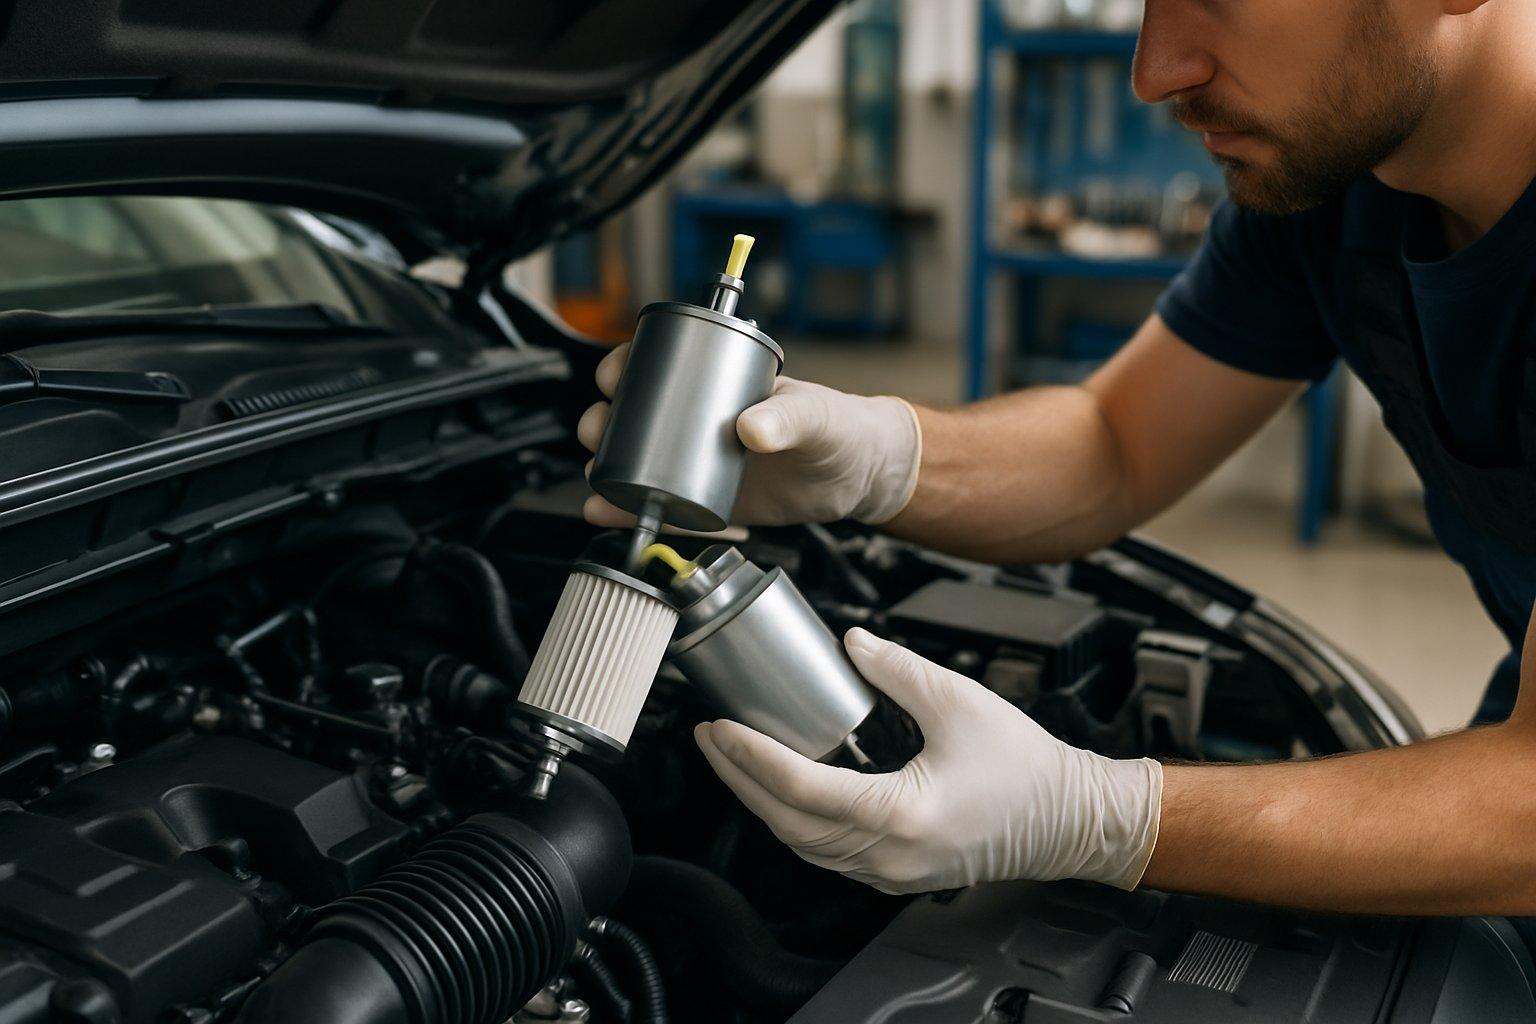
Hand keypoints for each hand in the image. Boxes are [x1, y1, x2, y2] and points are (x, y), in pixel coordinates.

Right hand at [578, 343, 921, 526]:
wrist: (858, 477)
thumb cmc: (839, 428)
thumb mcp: (815, 416)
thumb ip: (788, 419)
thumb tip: (751, 430)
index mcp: (719, 384)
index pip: (659, 366)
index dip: (626, 366)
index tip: (613, 377)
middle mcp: (699, 421)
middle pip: (633, 416)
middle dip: (603, 422)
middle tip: (599, 433)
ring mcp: (699, 463)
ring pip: (638, 462)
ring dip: (609, 468)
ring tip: (600, 480)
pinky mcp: (706, 502)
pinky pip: (661, 507)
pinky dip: (630, 513)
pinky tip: (604, 515)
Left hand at [693, 628, 1161, 894]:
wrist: (1070, 819)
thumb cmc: (1027, 769)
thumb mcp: (959, 701)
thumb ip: (897, 670)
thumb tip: (851, 643)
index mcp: (902, 813)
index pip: (802, 788)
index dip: (752, 757)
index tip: (721, 729)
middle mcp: (889, 853)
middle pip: (787, 823)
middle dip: (738, 778)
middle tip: (711, 738)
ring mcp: (890, 871)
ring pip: (802, 844)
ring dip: (761, 802)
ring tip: (735, 760)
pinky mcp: (896, 872)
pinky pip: (827, 853)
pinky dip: (794, 822)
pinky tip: (781, 791)